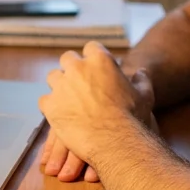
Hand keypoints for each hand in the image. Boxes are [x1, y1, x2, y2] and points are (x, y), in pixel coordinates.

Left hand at [39, 43, 154, 181]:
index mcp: (100, 60)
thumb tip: (141, 72)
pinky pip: (44, 100)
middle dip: (72, 68)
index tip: (96, 68)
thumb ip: (141, 80)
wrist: (115, 142)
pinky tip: (62, 115)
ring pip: (53, 77)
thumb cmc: (132, 117)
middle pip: (67, 58)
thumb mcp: (145, 95)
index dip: (93, 57)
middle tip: (80, 83)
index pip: (91, 47)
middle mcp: (77, 68)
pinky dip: (51, 106)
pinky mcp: (50, 105)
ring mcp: (61, 86)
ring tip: (69, 99)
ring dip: (60, 85)